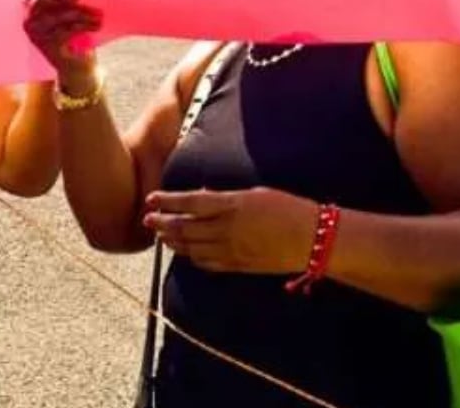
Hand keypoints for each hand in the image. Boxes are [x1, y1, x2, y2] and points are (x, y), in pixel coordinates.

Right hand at [24, 0, 102, 92]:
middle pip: (41, 0)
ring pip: (57, 16)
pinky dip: (83, 26)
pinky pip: (65, 31)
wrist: (77, 67)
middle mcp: (29, 19)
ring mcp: (36, 33)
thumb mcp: (70, 12)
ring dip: (80, 13)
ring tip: (99, 14)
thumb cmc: (74, 34)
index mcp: (33, 6)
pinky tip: (96, 25)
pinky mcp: (46, 46)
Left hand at [143, 188, 318, 274]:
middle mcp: (226, 229)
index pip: (189, 203)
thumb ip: (224, 199)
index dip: (166, 201)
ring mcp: (231, 250)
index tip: (151, 198)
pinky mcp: (238, 266)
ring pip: (191, 248)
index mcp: (231, 205)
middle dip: (162, 223)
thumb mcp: (253, 194)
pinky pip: (206, 263)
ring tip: (160, 235)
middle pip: (184, 227)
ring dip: (172, 241)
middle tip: (147, 219)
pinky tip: (184, 252)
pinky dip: (191, 257)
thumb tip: (201, 199)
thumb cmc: (286, 208)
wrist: (312, 239)